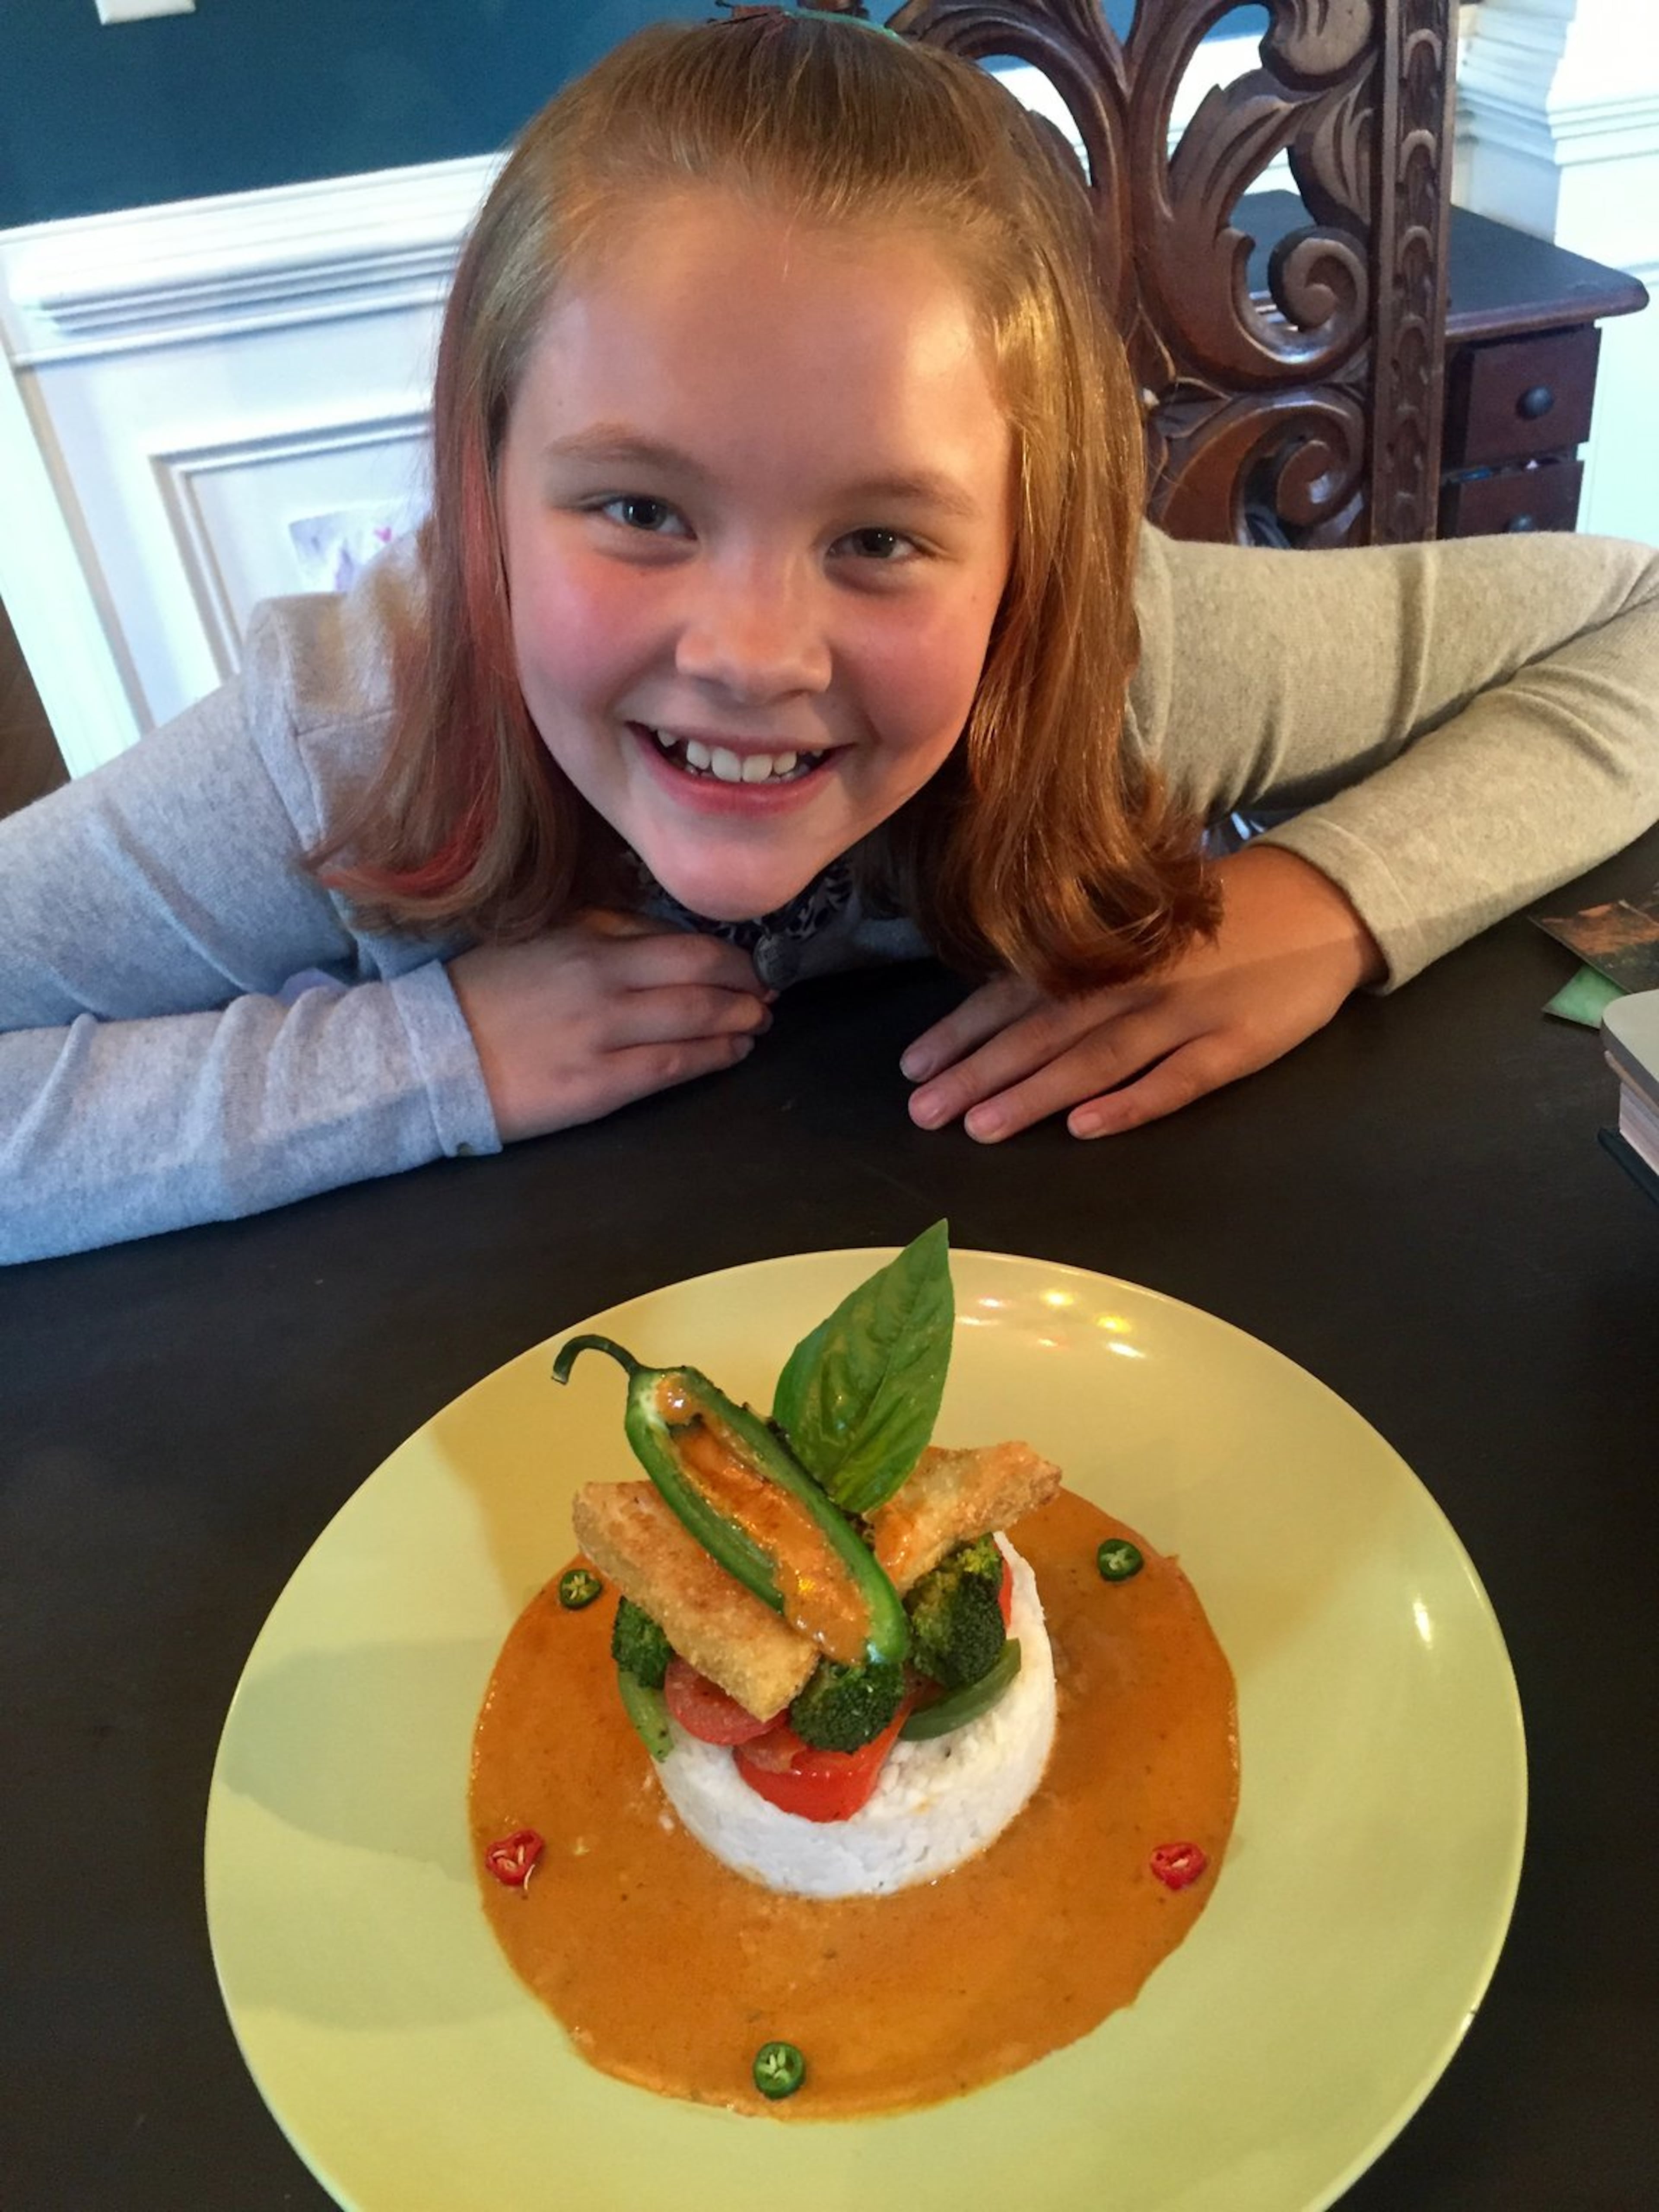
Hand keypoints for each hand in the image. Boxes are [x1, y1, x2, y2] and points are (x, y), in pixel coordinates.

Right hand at [448, 911, 770, 1142]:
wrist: (429, 1053)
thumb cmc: (486, 995)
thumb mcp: (542, 940)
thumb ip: (604, 931)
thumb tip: (666, 935)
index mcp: (589, 943)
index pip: (682, 942)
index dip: (730, 955)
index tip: (751, 963)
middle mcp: (602, 983)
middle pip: (701, 975)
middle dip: (746, 985)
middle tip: (769, 992)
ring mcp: (601, 1035)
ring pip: (696, 1020)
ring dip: (740, 1020)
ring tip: (759, 1022)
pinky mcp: (596, 1085)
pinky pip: (672, 1066)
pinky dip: (714, 1056)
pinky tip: (733, 1052)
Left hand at [901, 845, 1384, 1141]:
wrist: (1325, 900)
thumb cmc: (1222, 912)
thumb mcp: (1145, 916)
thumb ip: (1083, 954)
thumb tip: (1008, 988)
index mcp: (1108, 949)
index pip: (1018, 992)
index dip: (963, 1030)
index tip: (913, 1066)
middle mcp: (1136, 980)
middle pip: (1043, 1032)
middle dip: (978, 1073)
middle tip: (924, 1110)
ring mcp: (1187, 1014)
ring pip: (1096, 1060)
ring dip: (1035, 1095)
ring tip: (980, 1127)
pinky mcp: (1235, 1045)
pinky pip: (1175, 1081)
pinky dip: (1130, 1104)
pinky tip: (1087, 1127)